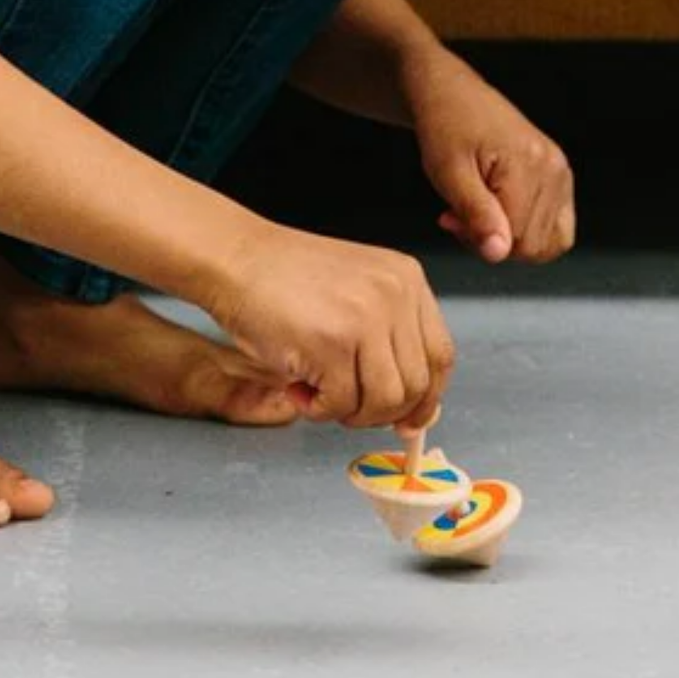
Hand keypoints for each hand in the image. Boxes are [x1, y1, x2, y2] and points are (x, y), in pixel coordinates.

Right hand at [204, 220, 454, 431]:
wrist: (237, 259)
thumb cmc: (286, 279)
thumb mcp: (357, 292)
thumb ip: (390, 339)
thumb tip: (415, 411)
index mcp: (407, 279)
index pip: (440, 355)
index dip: (426, 397)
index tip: (409, 418)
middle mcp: (395, 294)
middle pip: (417, 385)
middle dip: (381, 411)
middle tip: (346, 404)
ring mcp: (366, 318)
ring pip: (385, 401)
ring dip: (350, 412)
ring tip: (318, 391)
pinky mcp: (332, 344)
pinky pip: (342, 405)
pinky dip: (318, 409)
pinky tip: (298, 385)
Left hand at [405, 52, 576, 264]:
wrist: (451, 93)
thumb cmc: (445, 126)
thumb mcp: (447, 173)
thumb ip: (476, 215)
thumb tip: (499, 253)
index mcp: (529, 165)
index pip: (517, 241)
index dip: (480, 240)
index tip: (452, 217)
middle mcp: (553, 168)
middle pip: (534, 246)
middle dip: (494, 240)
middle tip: (461, 214)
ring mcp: (560, 171)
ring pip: (548, 242)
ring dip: (510, 237)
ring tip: (481, 211)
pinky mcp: (559, 175)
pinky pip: (557, 227)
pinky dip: (529, 230)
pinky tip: (501, 212)